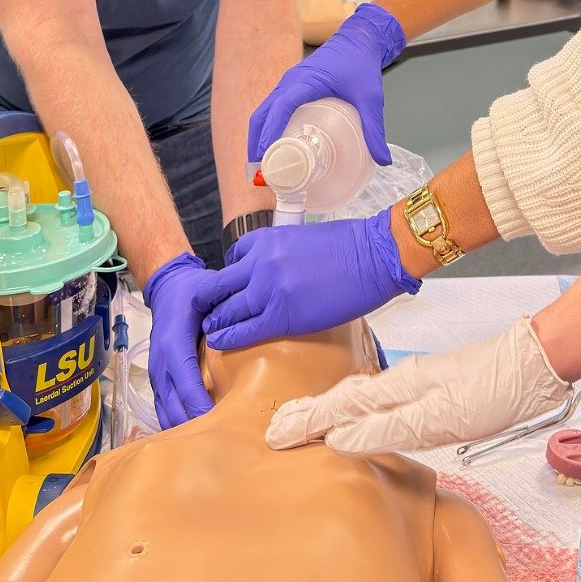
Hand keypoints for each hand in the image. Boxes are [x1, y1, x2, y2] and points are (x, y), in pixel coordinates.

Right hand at [142, 251, 216, 429]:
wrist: (168, 288)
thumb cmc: (193, 292)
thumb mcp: (209, 292)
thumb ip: (225, 308)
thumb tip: (248, 322)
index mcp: (173, 344)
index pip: (186, 382)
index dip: (200, 404)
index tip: (220, 423)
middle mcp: (161, 362)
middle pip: (174, 404)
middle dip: (195, 425)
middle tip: (222, 442)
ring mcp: (157, 373)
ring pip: (166, 411)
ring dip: (185, 428)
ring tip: (211, 445)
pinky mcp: (158, 379)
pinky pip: (163, 408)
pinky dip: (177, 422)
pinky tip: (196, 434)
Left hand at [192, 209, 419, 350]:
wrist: (374, 256)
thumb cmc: (350, 245)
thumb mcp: (304, 238)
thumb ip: (282, 253)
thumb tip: (277, 270)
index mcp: (268, 239)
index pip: (233, 256)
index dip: (229, 274)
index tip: (229, 286)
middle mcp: (262, 263)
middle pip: (222, 285)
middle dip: (211, 300)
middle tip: (206, 312)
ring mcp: (270, 290)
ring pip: (228, 310)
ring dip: (217, 321)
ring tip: (210, 330)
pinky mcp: (283, 316)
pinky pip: (245, 331)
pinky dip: (229, 338)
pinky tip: (219, 343)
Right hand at [247, 2, 405, 165]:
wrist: (358, 40)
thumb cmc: (361, 64)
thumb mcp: (370, 97)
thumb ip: (374, 128)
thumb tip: (382, 159)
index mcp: (307, 80)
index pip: (282, 107)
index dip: (271, 131)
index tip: (267, 155)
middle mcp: (290, 81)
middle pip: (262, 113)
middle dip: (256, 142)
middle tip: (259, 172)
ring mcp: (287, 83)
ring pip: (262, 112)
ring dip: (257, 137)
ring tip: (262, 166)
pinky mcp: (289, 87)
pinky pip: (270, 109)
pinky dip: (265, 128)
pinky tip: (272, 147)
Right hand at [265, 316, 571, 453]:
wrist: (537, 362)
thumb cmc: (494, 389)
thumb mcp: (440, 417)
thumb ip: (389, 428)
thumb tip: (340, 440)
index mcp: (399, 386)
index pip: (341, 407)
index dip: (308, 422)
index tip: (276, 432)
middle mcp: (404, 380)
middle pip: (346, 397)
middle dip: (311, 412)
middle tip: (279, 425)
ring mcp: (420, 380)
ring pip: (363, 395)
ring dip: (331, 409)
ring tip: (309, 419)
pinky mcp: (436, 386)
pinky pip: (382, 397)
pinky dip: (359, 406)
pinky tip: (364, 413)